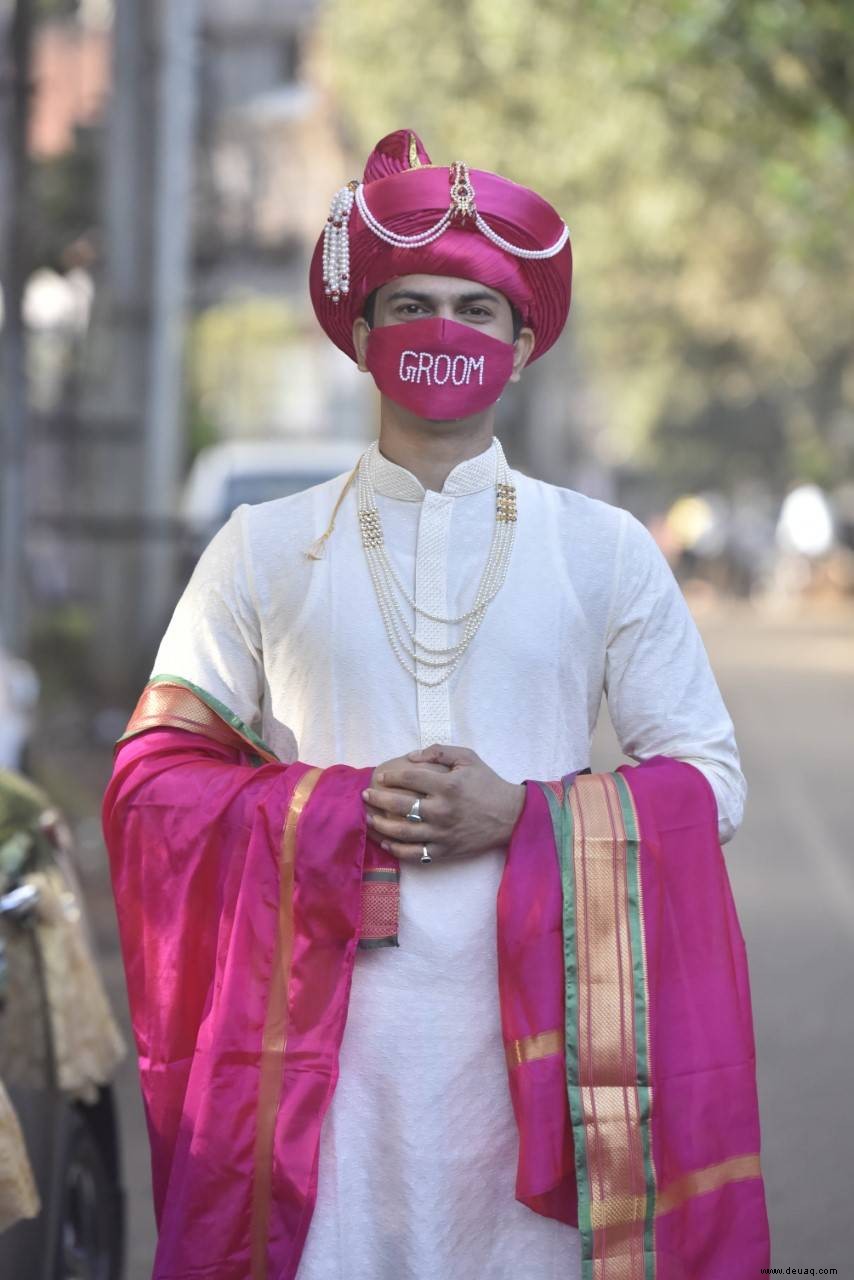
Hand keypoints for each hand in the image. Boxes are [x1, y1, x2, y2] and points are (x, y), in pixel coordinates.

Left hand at [362, 743, 525, 864]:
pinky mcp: (445, 850)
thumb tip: (411, 756)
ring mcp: (443, 833)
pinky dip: (397, 849)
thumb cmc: (487, 783)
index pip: (410, 779)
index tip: (380, 776)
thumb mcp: (468, 758)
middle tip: (367, 795)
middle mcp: (443, 811)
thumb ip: (439, 751)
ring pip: (403, 832)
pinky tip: (386, 841)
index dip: (390, 777)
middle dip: (378, 799)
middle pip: (400, 806)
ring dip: (381, 825)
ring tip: (369, 818)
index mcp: (448, 786)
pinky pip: (415, 854)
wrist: (509, 816)